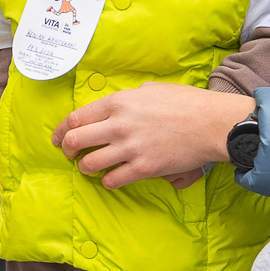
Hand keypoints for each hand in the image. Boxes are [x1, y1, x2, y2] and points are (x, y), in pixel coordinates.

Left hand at [52, 83, 250, 189]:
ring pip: (89, 164)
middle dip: (67, 150)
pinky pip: (112, 180)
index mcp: (119, 102)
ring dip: (86, 168)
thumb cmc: (185, 103)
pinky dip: (108, 181)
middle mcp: (119, 125)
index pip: (76, 118)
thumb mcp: (151, 89)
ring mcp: (130, 148)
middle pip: (75, 141)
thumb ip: (128, 98)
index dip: (62, 130)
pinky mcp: (143, 168)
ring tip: (91, 168)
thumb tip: (115, 108)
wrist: (210, 123)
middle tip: (70, 155)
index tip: (59, 138)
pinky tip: (112, 177)